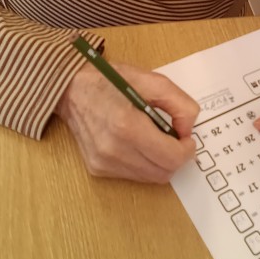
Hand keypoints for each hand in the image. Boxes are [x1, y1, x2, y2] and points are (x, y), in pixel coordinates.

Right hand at [56, 62, 198, 181]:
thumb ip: (180, 104)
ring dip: (160, 162)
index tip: (187, 138)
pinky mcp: (97, 168)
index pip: (171, 158)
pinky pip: (133, 175)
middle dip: (176, 157)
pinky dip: (144, 163)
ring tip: (155, 138)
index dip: (186, 150)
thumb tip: (187, 130)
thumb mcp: (153, 81)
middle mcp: (114, 150)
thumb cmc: (111, 80)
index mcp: (127, 126)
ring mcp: (104, 162)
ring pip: (150, 178)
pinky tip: (138, 143)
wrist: (71, 89)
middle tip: (175, 138)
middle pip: (163, 173)